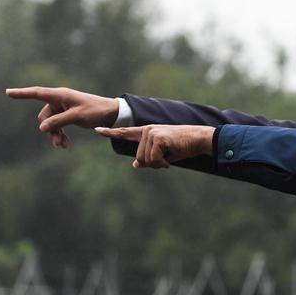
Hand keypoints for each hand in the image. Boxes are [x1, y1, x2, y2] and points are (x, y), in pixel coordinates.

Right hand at [6, 86, 118, 148]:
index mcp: (60, 95)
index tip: (8, 92)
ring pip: (50, 123)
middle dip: (49, 130)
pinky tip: (65, 144)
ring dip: (55, 134)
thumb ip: (58, 121)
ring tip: (63, 146)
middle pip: (44, 116)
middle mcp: (59, 100)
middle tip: (58, 143)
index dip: (22, 93)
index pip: (37, 93)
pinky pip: (57, 126)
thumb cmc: (95, 111)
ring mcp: (62, 108)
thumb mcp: (76, 117)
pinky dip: (60, 134)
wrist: (110, 114)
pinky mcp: (67, 115)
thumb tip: (42, 128)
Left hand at [95, 125, 214, 168]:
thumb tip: (135, 165)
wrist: (198, 140)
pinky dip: (162, 163)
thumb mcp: (163, 155)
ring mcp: (152, 133)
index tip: (97, 129)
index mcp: (147, 132)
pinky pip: (153, 159)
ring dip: (158, 164)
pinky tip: (170, 159)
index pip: (125, 132)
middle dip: (152, 164)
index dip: (110, 132)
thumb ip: (148, 158)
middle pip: (139, 158)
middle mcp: (147, 130)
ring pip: (145, 160)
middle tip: (166, 160)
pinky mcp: (157, 138)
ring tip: (169, 157)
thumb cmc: (182, 147)